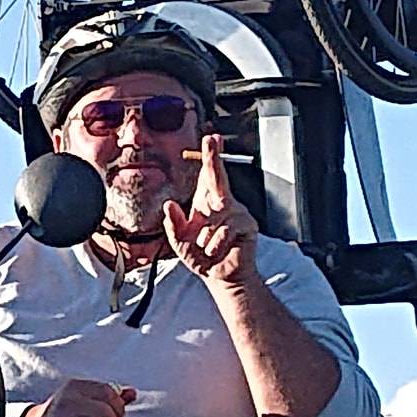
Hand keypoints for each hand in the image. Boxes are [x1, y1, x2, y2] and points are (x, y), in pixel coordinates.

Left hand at [163, 133, 258, 286]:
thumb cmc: (202, 256)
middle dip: (213, 159)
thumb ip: (173, 225)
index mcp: (207, 203)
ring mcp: (237, 213)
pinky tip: (217, 251)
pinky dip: (214, 245)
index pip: (208, 176)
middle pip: (218, 178)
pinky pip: (224, 231)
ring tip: (208, 247)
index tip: (210, 139)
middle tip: (211, 140)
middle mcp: (224, 204)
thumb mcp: (180, 242)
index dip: (210, 157)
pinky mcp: (247, 226)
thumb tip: (169, 205)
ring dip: (204, 238)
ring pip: (214, 218)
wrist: (219, 276)